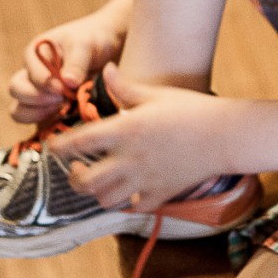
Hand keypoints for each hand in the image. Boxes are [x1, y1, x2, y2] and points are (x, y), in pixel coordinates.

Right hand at [8, 1, 127, 122]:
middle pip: (16, 91)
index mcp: (35, 54)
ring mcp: (38, 95)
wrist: (107, 50)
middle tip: (61, 99)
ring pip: (19, 111)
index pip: (28, 74)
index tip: (64, 88)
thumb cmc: (92, 40)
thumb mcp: (85, 44)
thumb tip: (68, 82)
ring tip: (63, 109)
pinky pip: (37, 125)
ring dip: (38, 115)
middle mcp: (31, 75)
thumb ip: (77, 62)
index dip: (45, 84)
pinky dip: (48, 127)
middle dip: (37, 98)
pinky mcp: (47, 112)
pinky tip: (67, 120)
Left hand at [48, 64, 230, 211]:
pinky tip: (127, 190)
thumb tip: (106, 69)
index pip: (78, 142)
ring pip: (105, 200)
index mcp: (125, 130)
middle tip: (77, 166)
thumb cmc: (191, 108)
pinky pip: (134, 208)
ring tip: (99, 178)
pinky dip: (125, 202)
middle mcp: (129, 160)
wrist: (225, 135)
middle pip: (85, 181)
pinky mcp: (161, 194)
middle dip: (73, 176)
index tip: (52, 144)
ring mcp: (144, 180)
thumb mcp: (155, 93)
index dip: (59, 145)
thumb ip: (125, 86)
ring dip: (96, 191)